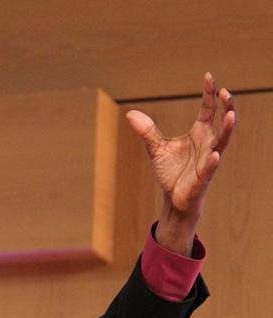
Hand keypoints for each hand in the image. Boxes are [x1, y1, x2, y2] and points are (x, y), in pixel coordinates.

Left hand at [126, 72, 235, 254]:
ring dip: (227, 129)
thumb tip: (130, 113)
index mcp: (199, 133)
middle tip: (225, 92)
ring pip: (222, 142)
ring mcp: (208, 159)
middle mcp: (207, 143)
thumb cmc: (171, 171)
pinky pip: (210, 168)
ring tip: (230, 115)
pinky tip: (215, 155)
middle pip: (222, 121)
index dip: (209, 93)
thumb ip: (147, 131)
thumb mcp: (156, 148)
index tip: (208, 76)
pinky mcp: (203, 177)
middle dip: (226, 107)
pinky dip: (213, 161)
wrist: (173, 198)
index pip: (208, 109)